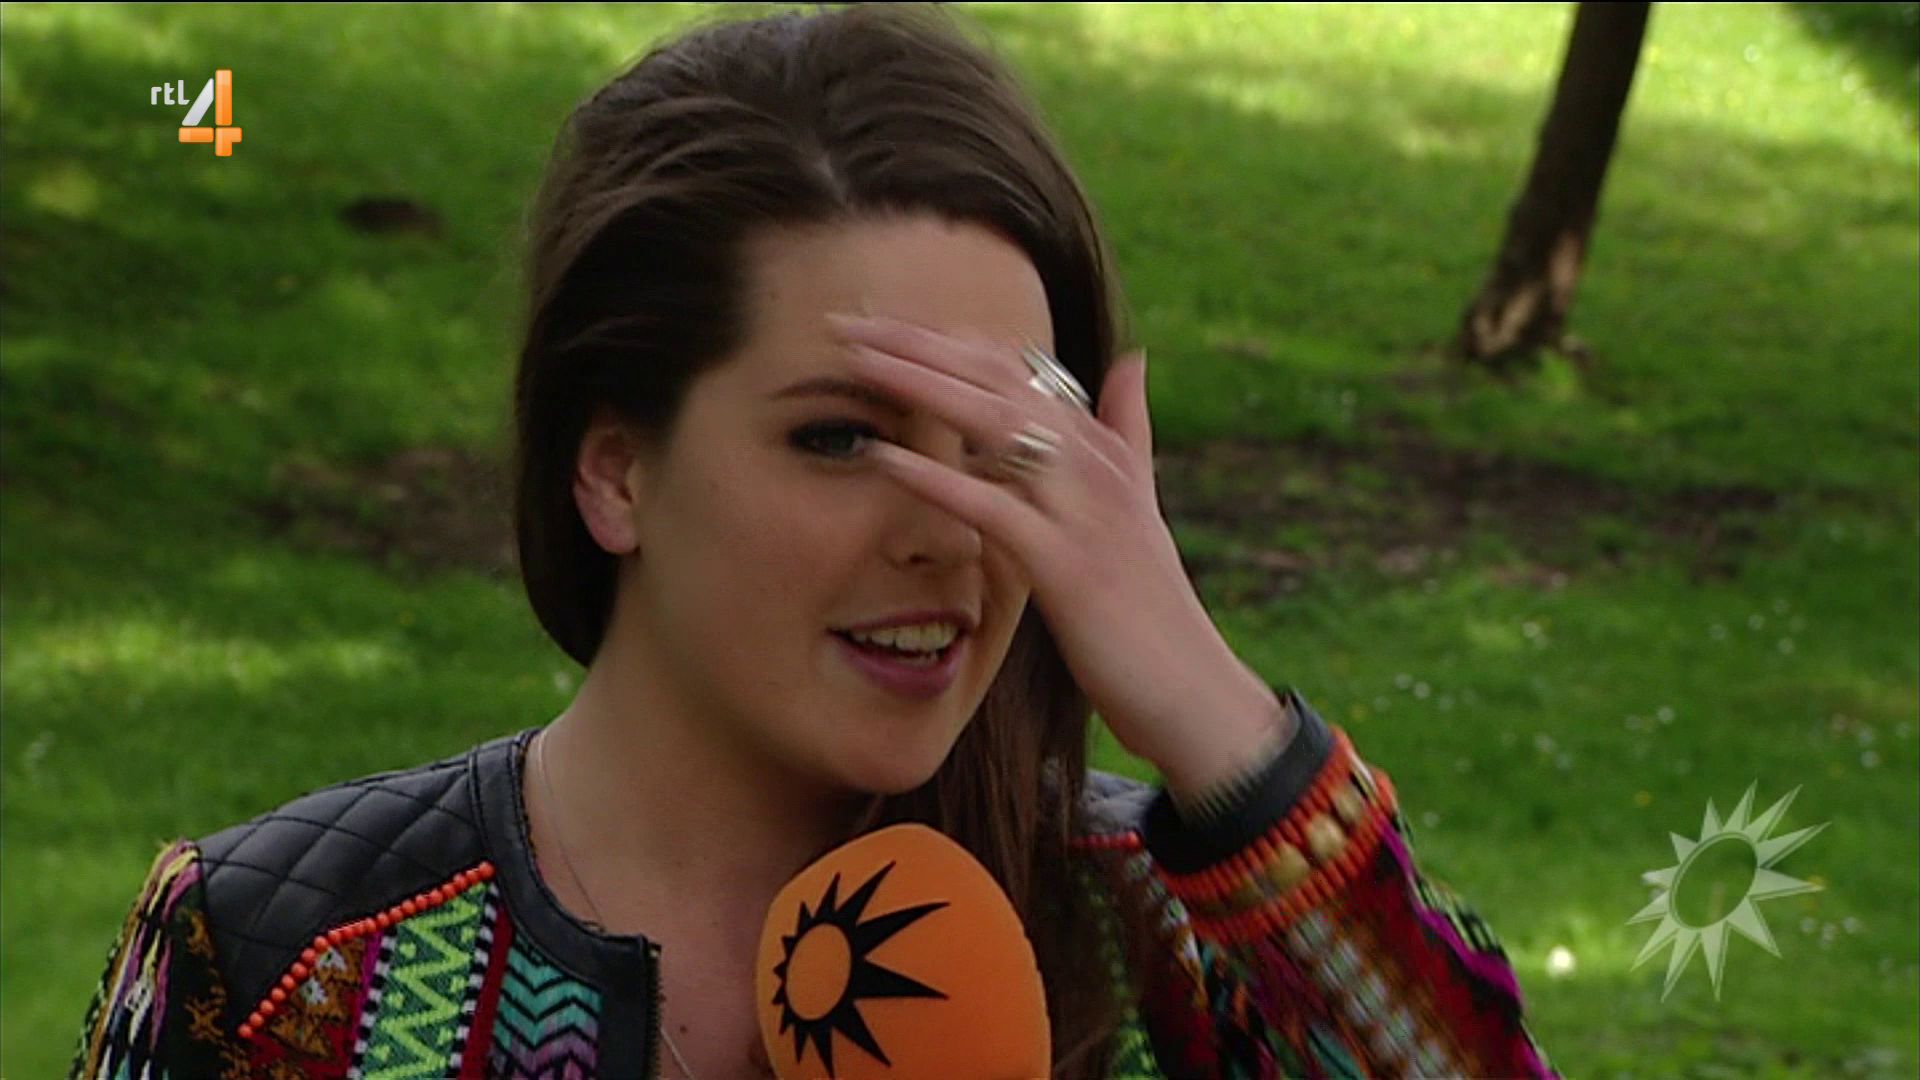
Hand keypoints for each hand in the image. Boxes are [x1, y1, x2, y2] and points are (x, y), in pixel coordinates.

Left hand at [823, 312, 1286, 790]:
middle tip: (846, 323)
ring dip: (920, 385)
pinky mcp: (1069, 566)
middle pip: (998, 380)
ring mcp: (1085, 511)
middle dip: (919, 346)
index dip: (949, 340)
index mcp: (1103, 449)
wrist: (1196, 692)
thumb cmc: (1153, 609)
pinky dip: (937, 477)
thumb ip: (1129, 430)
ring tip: (857, 361)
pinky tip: (884, 457)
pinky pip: (993, 508)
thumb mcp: (1141, 507)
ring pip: (995, 424)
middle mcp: (1096, 465)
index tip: (884, 321)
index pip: (1018, 369)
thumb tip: (1133, 358)